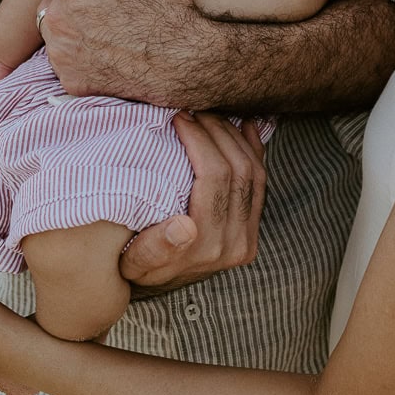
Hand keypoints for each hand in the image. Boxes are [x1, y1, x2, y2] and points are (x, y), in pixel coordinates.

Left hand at [39, 0, 201, 102]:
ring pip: (60, 22)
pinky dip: (81, 49)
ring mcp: (60, 51)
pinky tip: (106, 44)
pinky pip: (68, 56)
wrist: (181, 59)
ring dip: (76, 15)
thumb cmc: (164, 0)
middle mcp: (55, 15)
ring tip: (107, 16)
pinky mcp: (70, 77)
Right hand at [119, 114, 266, 291]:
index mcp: (206, 247)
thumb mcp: (134, 262)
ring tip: (210, 115)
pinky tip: (246, 126)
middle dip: (216, 132)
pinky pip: (261, 181)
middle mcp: (235, 243)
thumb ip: (156, 247)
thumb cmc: (137, 265)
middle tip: (194, 110)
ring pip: (254, 173)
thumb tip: (184, 225)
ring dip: (234, 137)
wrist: (157, 283)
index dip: (200, 141)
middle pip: (237, 171)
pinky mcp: (253, 228)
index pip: (214, 179)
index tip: (180, 117)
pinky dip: (255, 149)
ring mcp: (248, 236)